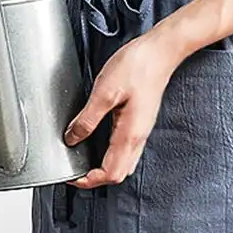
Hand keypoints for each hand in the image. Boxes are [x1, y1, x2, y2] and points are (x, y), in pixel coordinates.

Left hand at [63, 27, 180, 188]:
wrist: (162, 52)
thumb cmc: (138, 67)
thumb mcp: (105, 92)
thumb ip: (88, 118)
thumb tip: (73, 138)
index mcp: (130, 134)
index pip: (111, 173)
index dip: (89, 180)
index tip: (71, 176)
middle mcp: (138, 136)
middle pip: (119, 173)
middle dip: (96, 178)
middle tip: (75, 171)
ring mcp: (141, 130)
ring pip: (124, 163)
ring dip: (104, 167)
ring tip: (84, 160)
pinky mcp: (140, 121)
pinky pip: (126, 149)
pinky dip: (110, 154)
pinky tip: (98, 142)